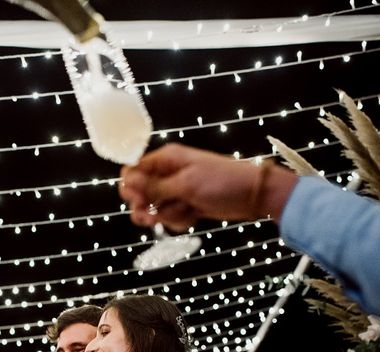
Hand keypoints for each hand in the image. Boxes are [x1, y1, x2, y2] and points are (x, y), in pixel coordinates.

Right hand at [119, 143, 297, 231]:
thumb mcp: (185, 184)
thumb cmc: (221, 182)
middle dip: (144, 206)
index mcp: (166, 159)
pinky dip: (179, 220)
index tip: (136, 201)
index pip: (134, 170)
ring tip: (182, 214)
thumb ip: (154, 185)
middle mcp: (168, 173)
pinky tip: (193, 217)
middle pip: (141, 191)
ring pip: (156, 207)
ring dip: (165, 215)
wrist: (253, 196)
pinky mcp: (187, 205)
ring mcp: (178, 190)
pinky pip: (171, 216)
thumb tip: (125, 179)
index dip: (130, 186)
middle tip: (150, 217)